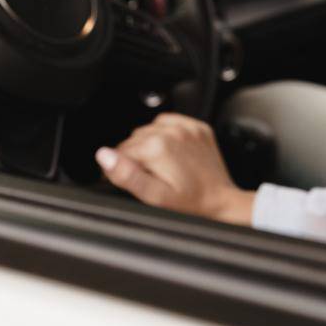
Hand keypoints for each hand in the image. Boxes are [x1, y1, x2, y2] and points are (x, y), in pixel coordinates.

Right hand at [96, 113, 254, 223]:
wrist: (220, 200)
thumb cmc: (189, 202)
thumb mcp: (153, 195)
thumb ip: (126, 174)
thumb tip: (104, 155)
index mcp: (157, 146)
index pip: (121, 151)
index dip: (123, 168)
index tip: (134, 181)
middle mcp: (171, 131)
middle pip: (135, 139)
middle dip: (136, 157)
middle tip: (150, 177)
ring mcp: (186, 127)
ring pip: (150, 129)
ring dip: (149, 144)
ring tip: (161, 166)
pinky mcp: (197, 127)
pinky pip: (169, 122)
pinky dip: (165, 134)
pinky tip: (170, 152)